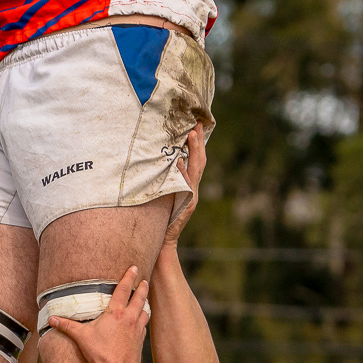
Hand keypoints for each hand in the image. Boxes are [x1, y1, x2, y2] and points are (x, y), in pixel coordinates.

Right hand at [46, 266, 148, 362]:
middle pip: (139, 297)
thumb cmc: (100, 353)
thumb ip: (66, 326)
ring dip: (145, 302)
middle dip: (141, 287)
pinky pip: (144, 325)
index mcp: (116, 313)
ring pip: (145, 310)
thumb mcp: (81, 337)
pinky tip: (141, 320)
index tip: (134, 267)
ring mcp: (137, 329)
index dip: (129, 277)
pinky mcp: (140, 340)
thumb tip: (51, 319)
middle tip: (144, 279)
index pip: (124, 289)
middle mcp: (129, 318)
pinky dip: (143, 319)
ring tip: (145, 297)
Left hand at [162, 124, 206, 249]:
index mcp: (190, 184)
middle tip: (196, 123)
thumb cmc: (163, 216)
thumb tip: (169, 160)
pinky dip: (183, 173)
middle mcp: (193, 188)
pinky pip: (185, 185)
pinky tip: (179, 161)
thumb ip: (170, 179)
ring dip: (194, 151)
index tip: (196, 125)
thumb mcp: (167, 193)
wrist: (165, 239)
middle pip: (200, 161)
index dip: (198, 143)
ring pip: (195, 170)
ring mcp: (191, 196)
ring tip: (191, 134)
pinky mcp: (186, 205)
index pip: (197, 159)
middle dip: (199, 142)